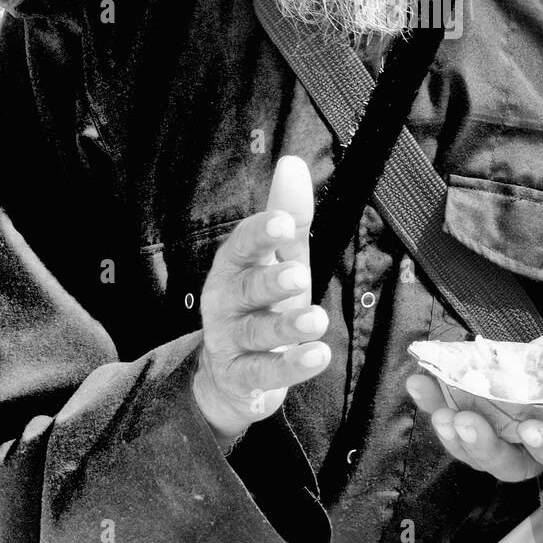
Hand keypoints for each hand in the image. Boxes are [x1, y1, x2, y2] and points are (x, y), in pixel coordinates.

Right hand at [193, 155, 329, 445]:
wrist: (232, 376)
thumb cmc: (261, 305)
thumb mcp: (279, 260)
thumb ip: (290, 219)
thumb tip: (292, 163)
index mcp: (233, 267)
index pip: (242, 246)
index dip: (261, 233)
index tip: (284, 224)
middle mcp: (225, 302)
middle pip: (245, 289)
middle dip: (271, 281)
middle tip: (299, 274)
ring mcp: (230, 342)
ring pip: (255, 332)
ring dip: (286, 326)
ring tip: (316, 321)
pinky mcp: (242, 378)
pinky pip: (264, 373)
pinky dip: (290, 366)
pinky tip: (317, 356)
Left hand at [405, 308, 542, 482]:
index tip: (530, 431)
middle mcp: (541, 445)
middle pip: (511, 465)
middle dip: (484, 448)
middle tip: (463, 421)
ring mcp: (510, 435)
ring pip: (478, 449)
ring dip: (451, 431)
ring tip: (431, 402)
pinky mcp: (487, 416)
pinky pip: (459, 420)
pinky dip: (438, 402)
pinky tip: (420, 382)